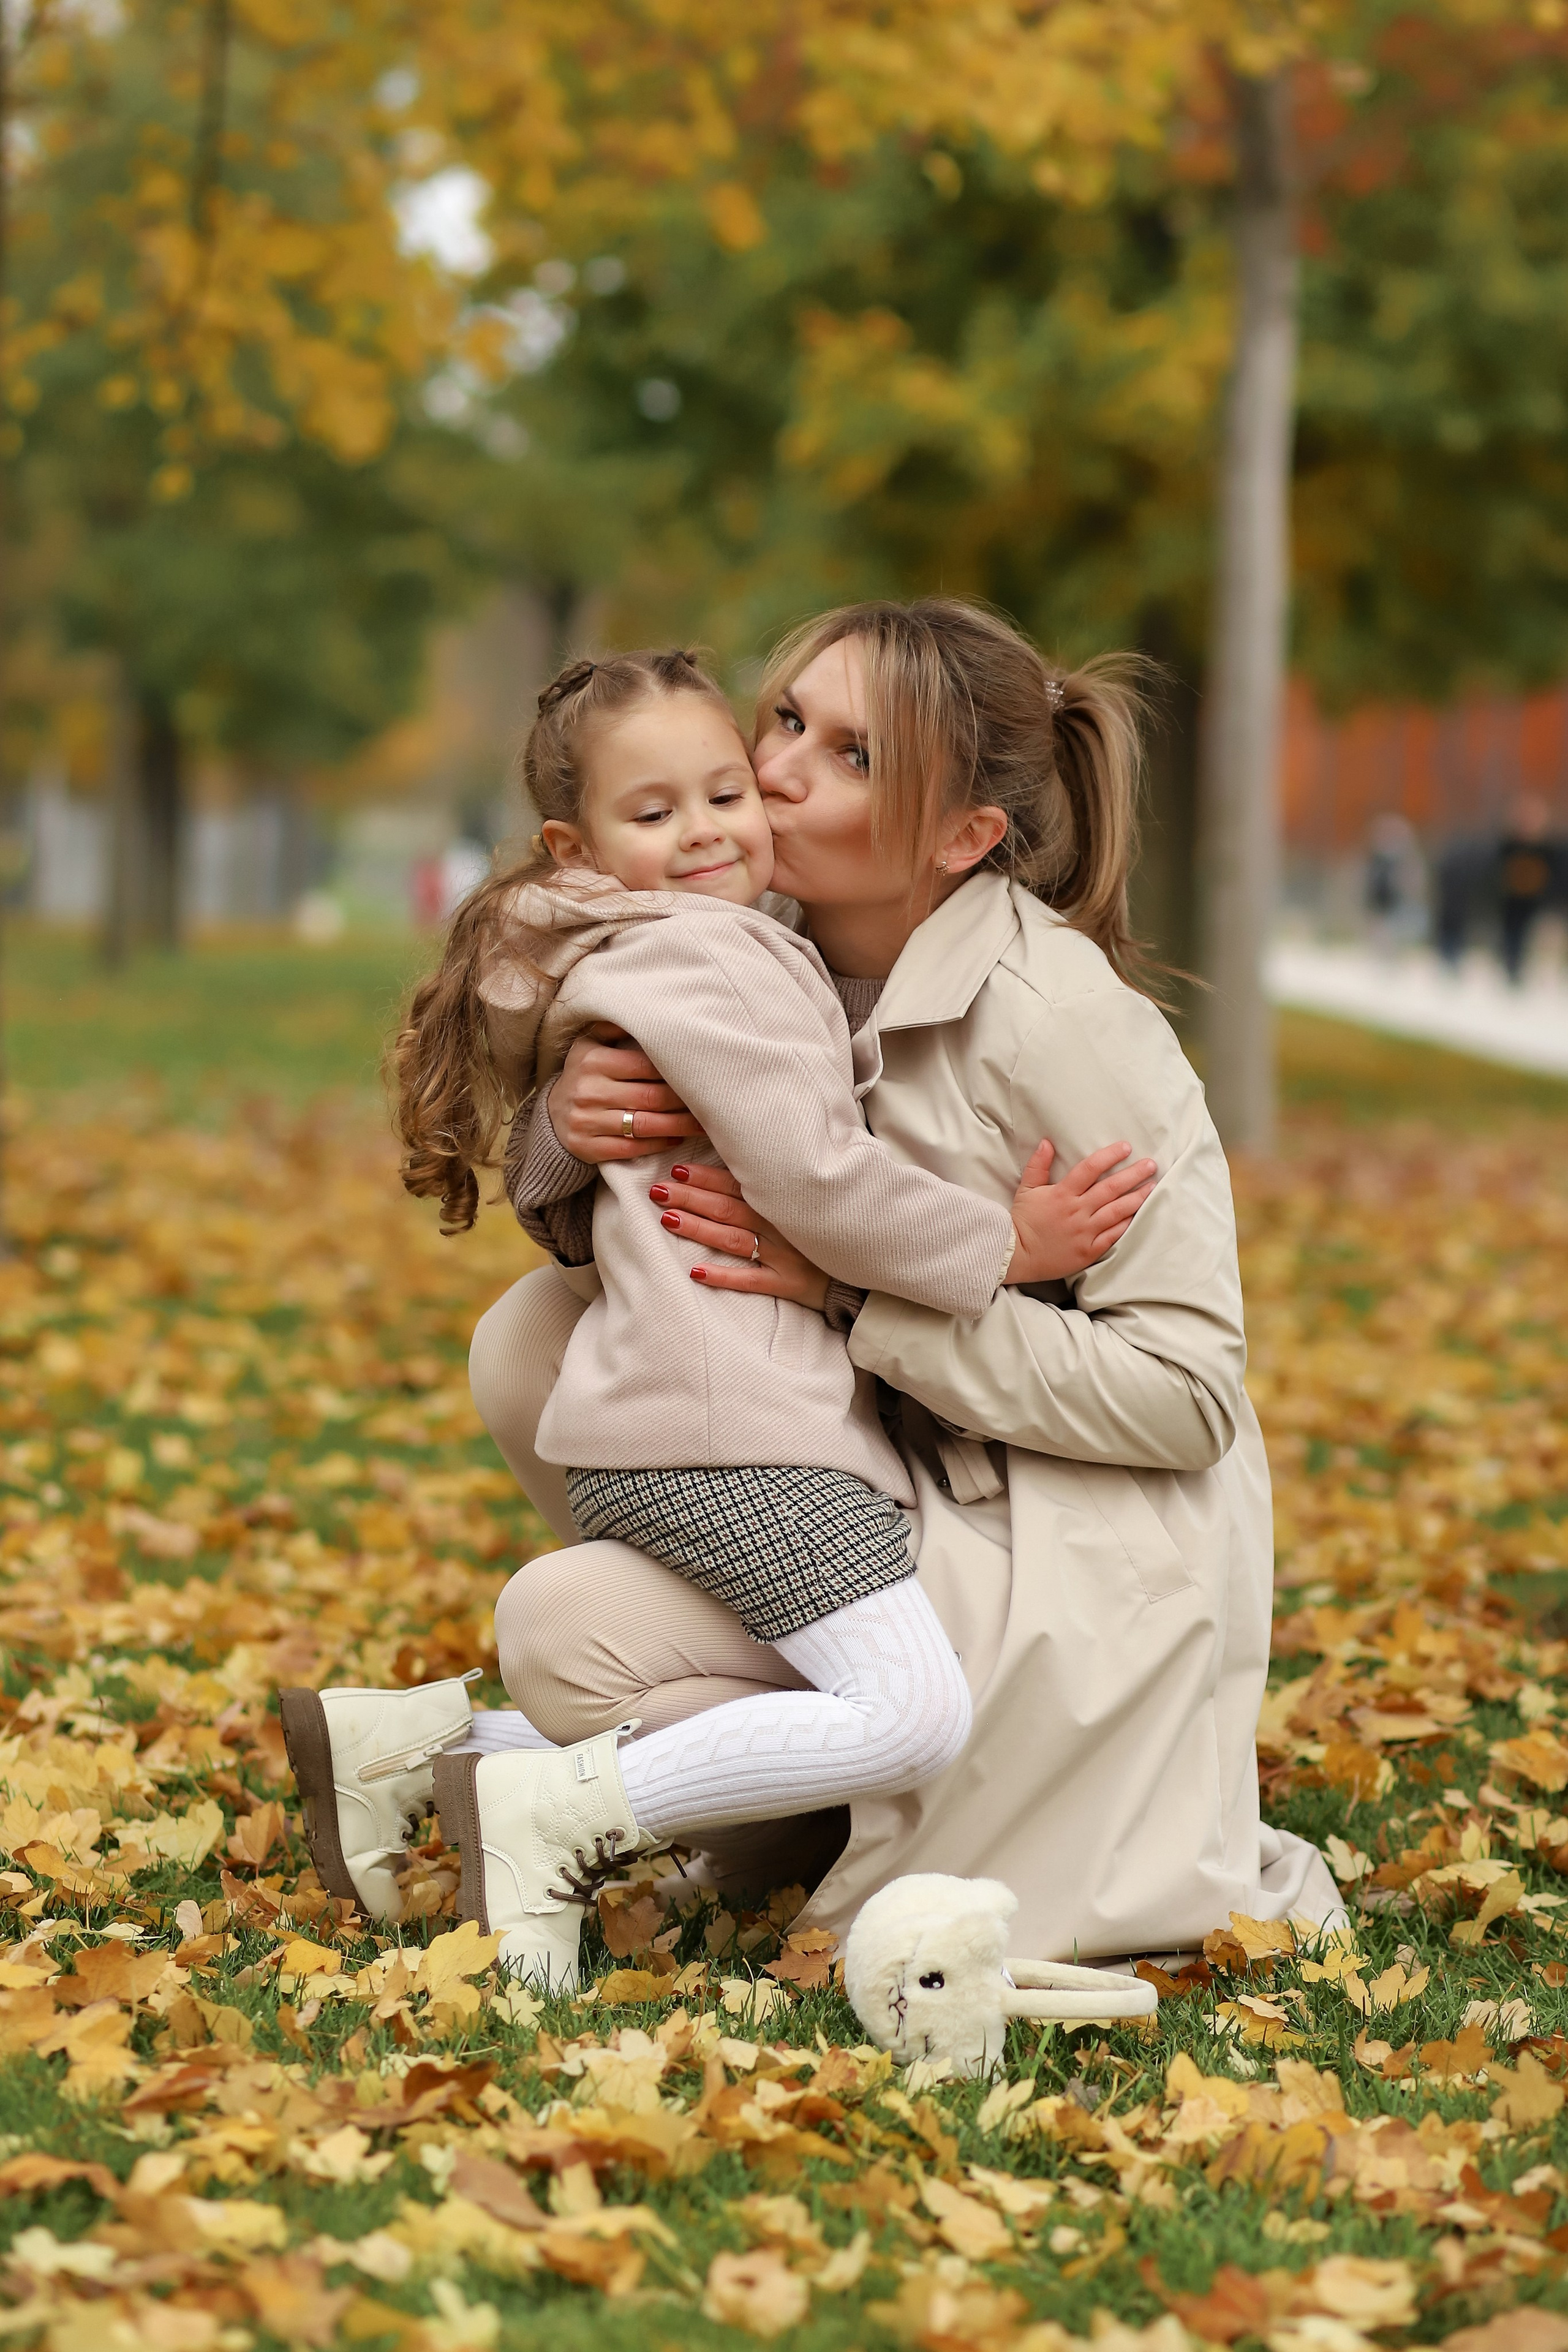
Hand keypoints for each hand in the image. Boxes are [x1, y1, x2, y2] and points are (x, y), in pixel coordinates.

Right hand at [548, 1022, 703, 1163]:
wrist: (551, 1114)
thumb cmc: (583, 1075)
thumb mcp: (590, 1044)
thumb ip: (615, 1028)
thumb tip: (648, 1011)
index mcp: (593, 1061)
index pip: (645, 1065)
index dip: (675, 1072)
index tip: (698, 1075)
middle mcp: (589, 1091)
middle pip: (650, 1097)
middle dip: (684, 1102)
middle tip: (711, 1101)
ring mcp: (587, 1122)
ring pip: (644, 1125)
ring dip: (679, 1126)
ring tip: (703, 1124)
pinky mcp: (588, 1147)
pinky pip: (631, 1148)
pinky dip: (659, 1144)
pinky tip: (677, 1138)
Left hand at [647, 1163, 829, 1312]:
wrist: (864, 1274)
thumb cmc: (831, 1232)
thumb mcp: (810, 1203)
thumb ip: (779, 1188)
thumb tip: (742, 1166)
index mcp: (784, 1203)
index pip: (739, 1185)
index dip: (707, 1177)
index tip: (677, 1170)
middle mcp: (782, 1226)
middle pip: (728, 1209)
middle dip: (691, 1198)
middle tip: (658, 1191)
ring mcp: (785, 1256)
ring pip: (734, 1240)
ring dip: (699, 1229)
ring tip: (668, 1219)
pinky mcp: (788, 1284)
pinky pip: (751, 1281)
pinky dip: (724, 1277)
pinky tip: (696, 1273)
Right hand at [1005, 1139, 1156, 1285]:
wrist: (1017, 1255)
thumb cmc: (1023, 1220)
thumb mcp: (1026, 1189)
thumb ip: (1038, 1165)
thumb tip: (1047, 1142)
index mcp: (1062, 1193)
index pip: (1090, 1169)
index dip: (1110, 1156)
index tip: (1126, 1147)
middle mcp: (1076, 1211)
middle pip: (1110, 1188)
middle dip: (1133, 1174)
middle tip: (1151, 1164)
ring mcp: (1084, 1232)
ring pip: (1116, 1211)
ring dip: (1136, 1197)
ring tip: (1152, 1186)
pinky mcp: (1088, 1250)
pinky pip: (1112, 1235)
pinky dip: (1126, 1224)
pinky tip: (1138, 1214)